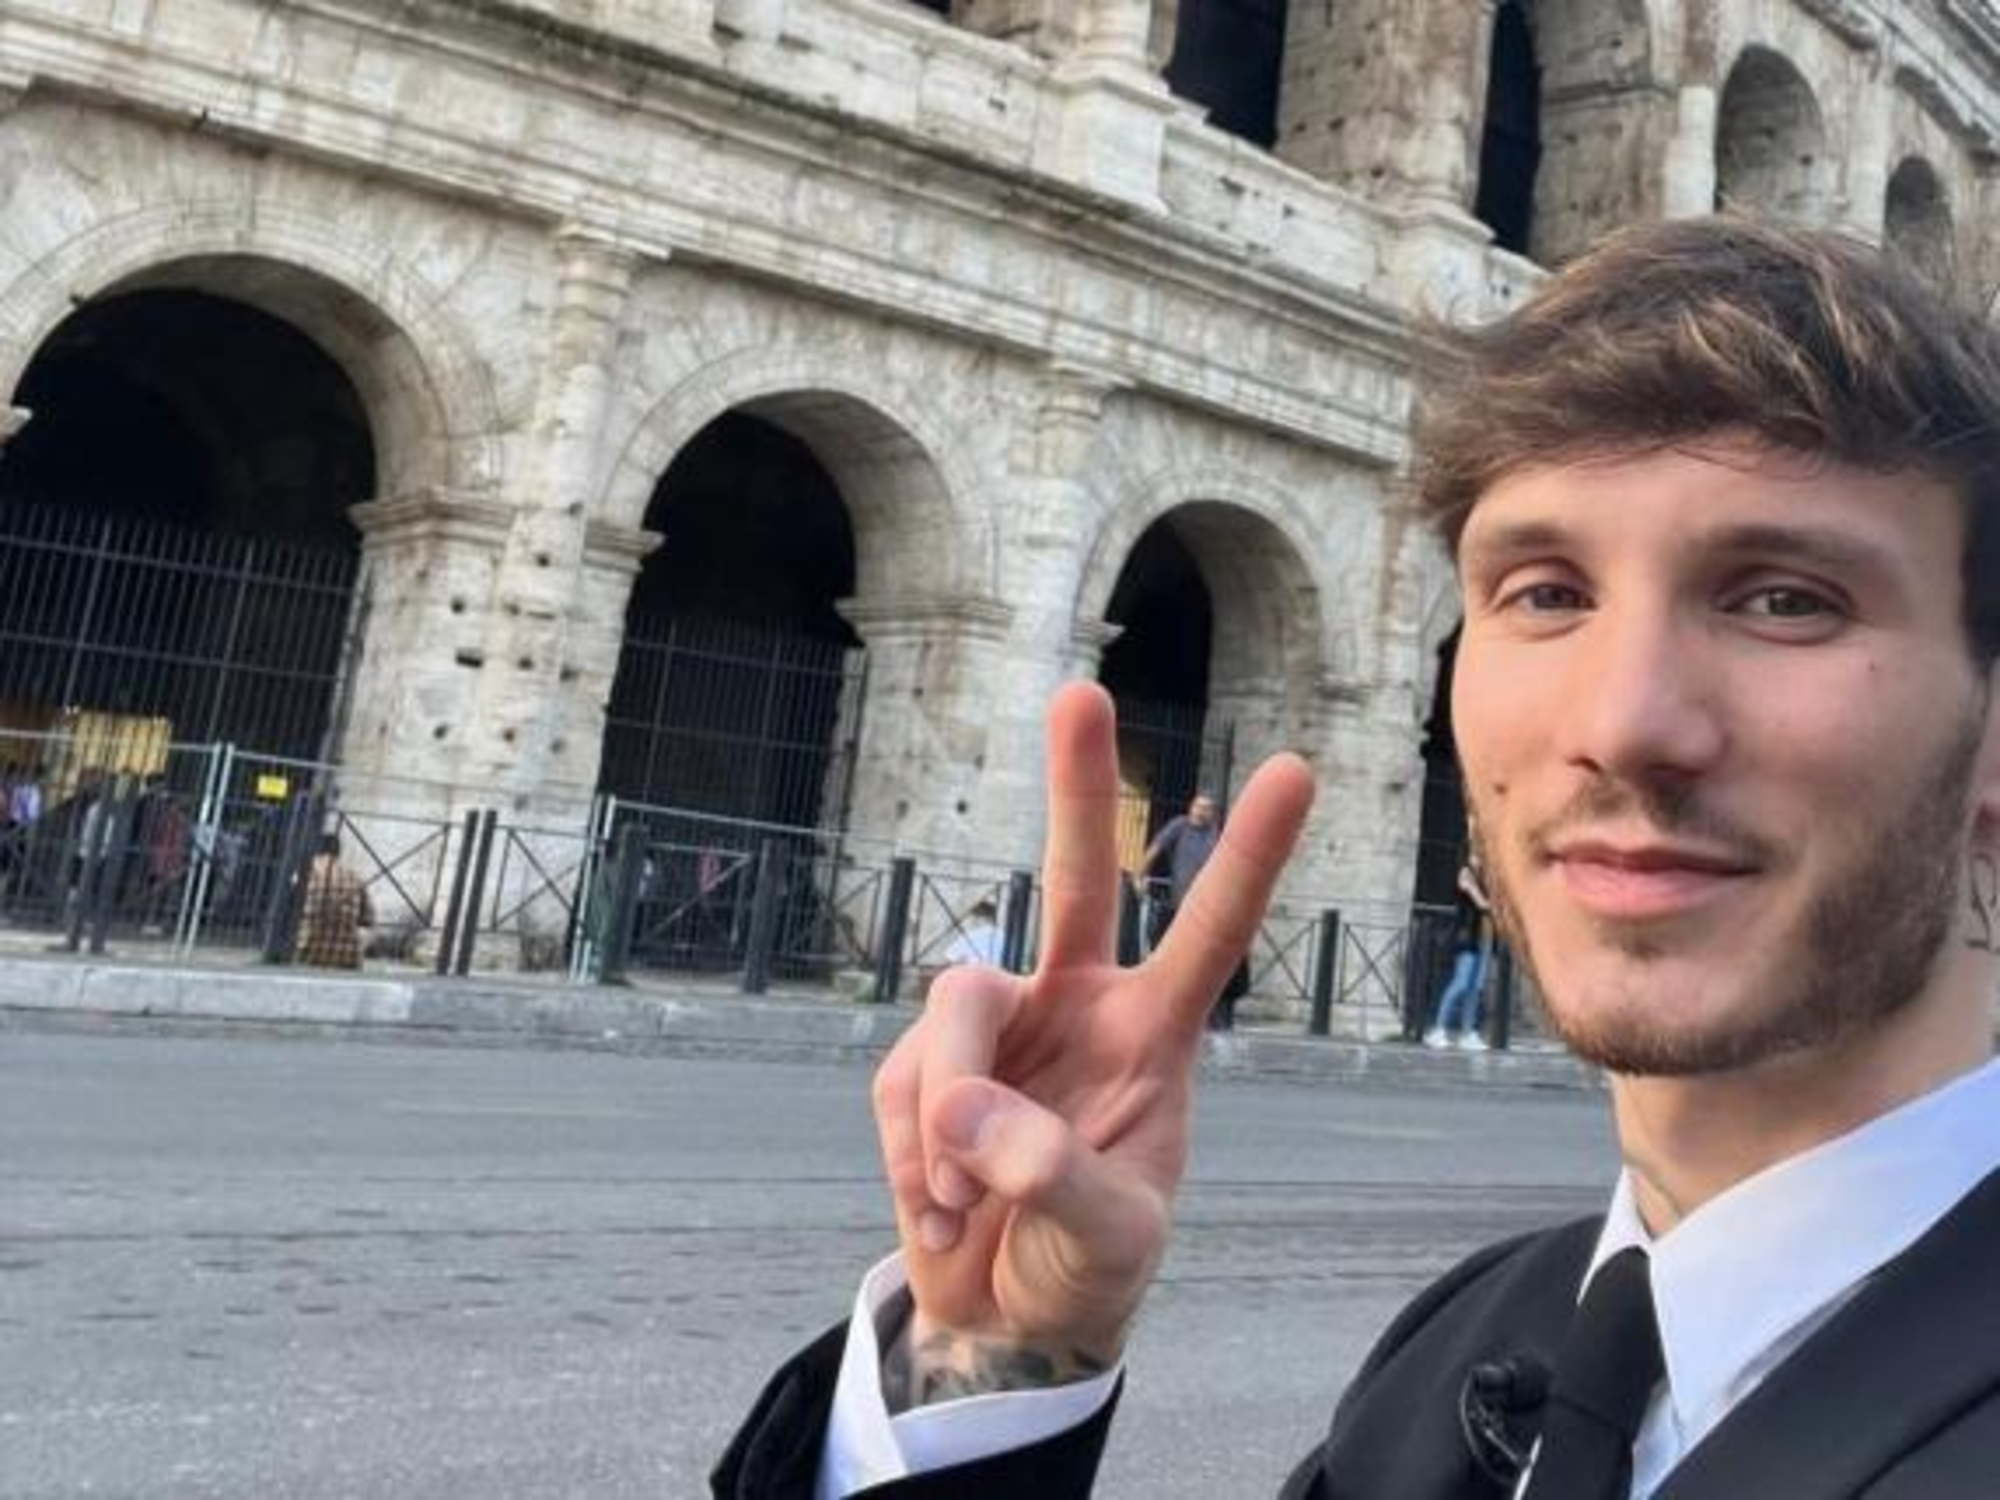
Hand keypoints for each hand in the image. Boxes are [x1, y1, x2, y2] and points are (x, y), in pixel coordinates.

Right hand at [872, 682, 1314, 1405]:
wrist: (1004, 1321)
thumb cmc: (1088, 1269)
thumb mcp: (1107, 1239)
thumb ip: (1053, 1174)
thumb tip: (970, 1113)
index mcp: (1154, 1037)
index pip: (1209, 935)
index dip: (1247, 858)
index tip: (1295, 768)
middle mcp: (1077, 1007)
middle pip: (1075, 879)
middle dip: (1078, 789)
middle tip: (1083, 694)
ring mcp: (999, 1030)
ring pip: (954, 1003)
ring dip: (943, 1111)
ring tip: (962, 1201)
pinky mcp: (926, 1068)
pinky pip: (901, 1080)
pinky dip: (908, 1152)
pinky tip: (937, 1210)